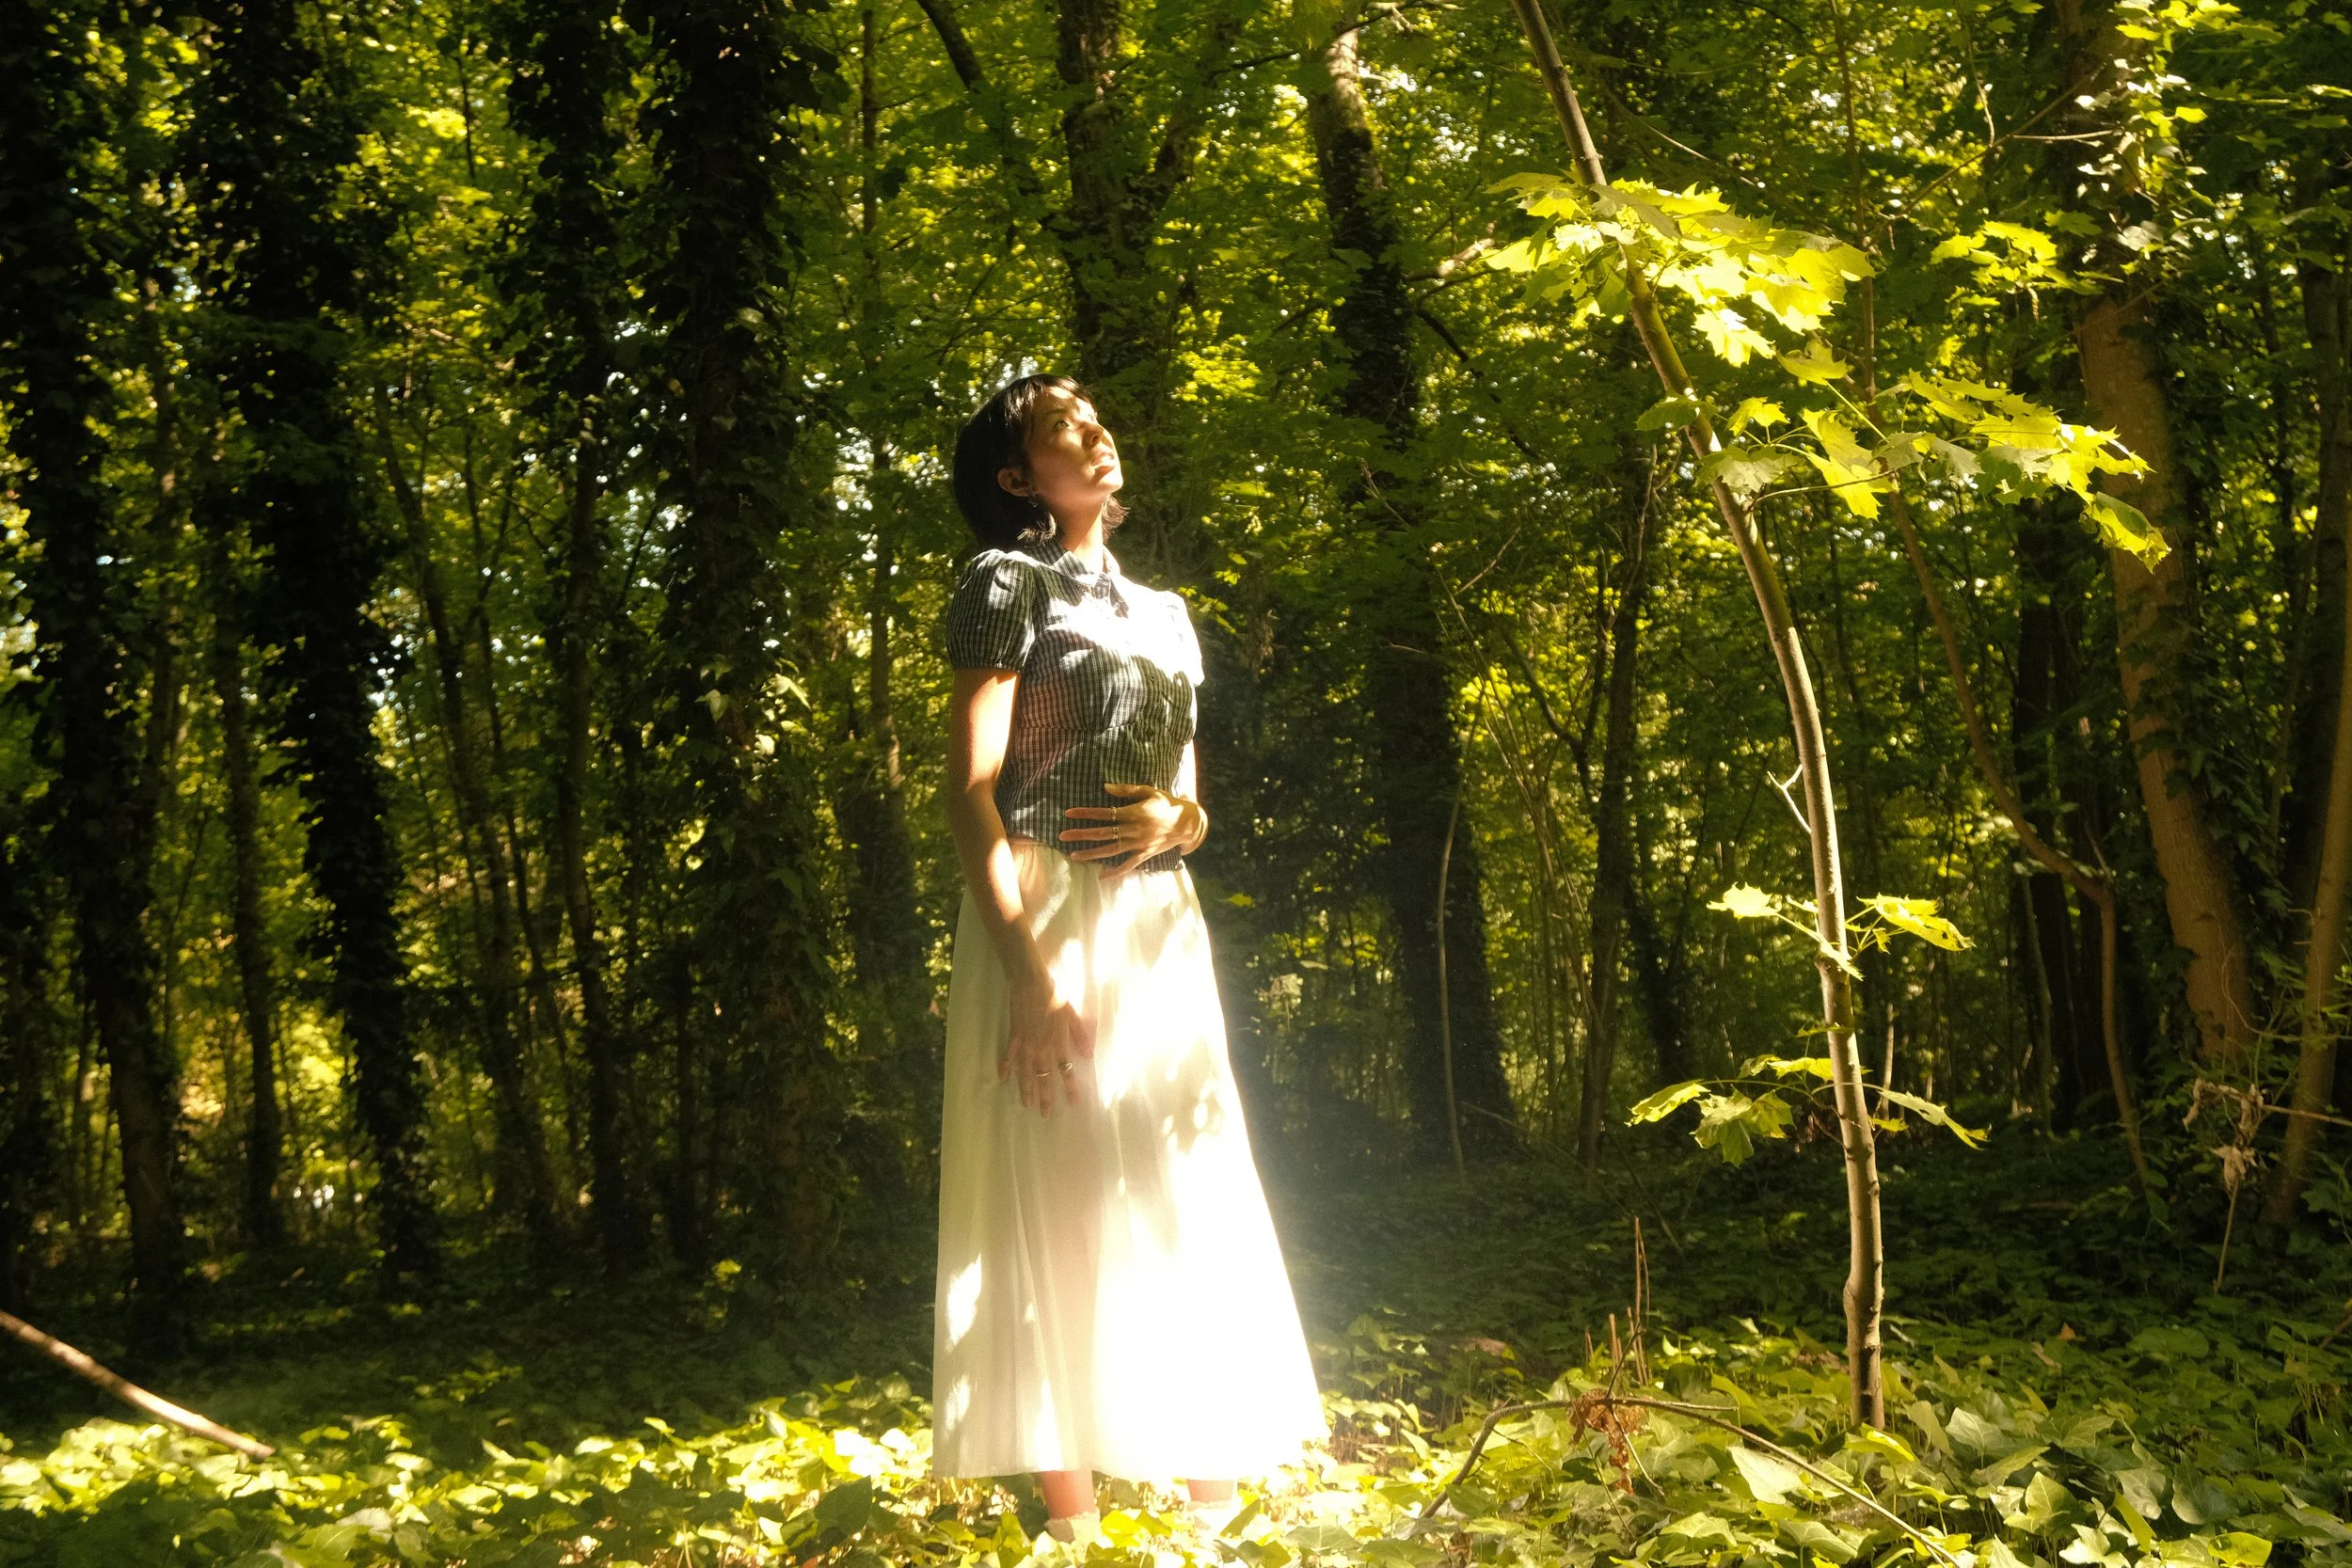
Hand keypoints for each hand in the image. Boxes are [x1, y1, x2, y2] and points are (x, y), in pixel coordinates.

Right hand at [1000, 970, 1092, 1116]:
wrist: (1030, 982)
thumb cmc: (1055, 995)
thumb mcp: (1072, 1014)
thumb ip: (1079, 1035)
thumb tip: (1088, 1055)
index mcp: (1058, 1043)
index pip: (1066, 1071)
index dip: (1070, 1087)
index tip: (1073, 1102)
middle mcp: (1041, 1048)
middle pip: (1043, 1077)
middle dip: (1045, 1097)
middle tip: (1045, 1114)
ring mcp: (1026, 1044)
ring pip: (1025, 1072)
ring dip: (1026, 1089)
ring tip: (1026, 1104)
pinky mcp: (1014, 1036)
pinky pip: (1008, 1055)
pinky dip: (1005, 1067)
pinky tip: (1001, 1079)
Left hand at [1060, 783, 1203, 878]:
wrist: (1187, 823)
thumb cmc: (1167, 803)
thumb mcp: (1149, 791)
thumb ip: (1127, 790)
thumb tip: (1105, 787)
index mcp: (1134, 812)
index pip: (1104, 813)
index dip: (1086, 813)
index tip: (1069, 813)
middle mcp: (1134, 829)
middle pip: (1103, 833)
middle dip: (1081, 834)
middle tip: (1062, 835)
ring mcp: (1139, 844)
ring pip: (1111, 850)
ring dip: (1091, 853)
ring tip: (1073, 855)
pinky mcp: (1145, 854)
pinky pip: (1128, 865)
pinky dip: (1115, 871)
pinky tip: (1101, 876)